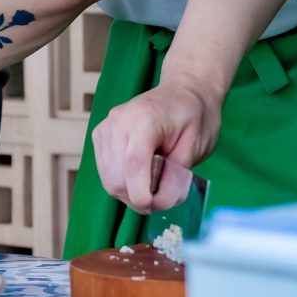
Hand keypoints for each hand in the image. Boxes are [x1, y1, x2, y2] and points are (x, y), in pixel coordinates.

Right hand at [92, 78, 222, 214]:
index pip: (133, 164)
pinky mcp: (100, 135)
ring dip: (130, 192)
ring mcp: (106, 127)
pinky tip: (141, 173)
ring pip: (108, 180)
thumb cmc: (195, 116)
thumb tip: (158, 202)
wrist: (184, 91)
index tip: (158, 206)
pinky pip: (106, 172)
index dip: (142, 195)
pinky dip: (123, 182)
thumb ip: (176, 175)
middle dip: (138, 197)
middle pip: (116, 178)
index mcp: (144, 119)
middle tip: (163, 196)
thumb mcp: (196, 146)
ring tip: (154, 182)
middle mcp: (118, 121)